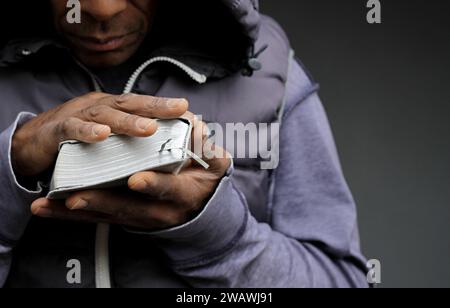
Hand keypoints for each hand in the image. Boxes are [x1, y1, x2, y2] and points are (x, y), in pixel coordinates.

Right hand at [12, 92, 187, 176]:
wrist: (31, 144)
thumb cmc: (75, 140)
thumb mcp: (106, 137)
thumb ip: (128, 140)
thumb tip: (160, 150)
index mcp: (112, 108)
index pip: (141, 103)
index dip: (164, 106)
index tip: (189, 109)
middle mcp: (97, 107)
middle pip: (129, 103)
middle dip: (155, 107)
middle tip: (179, 110)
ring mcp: (77, 116)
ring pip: (105, 115)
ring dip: (128, 121)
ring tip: (149, 129)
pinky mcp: (57, 132)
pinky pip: (72, 129)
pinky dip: (87, 132)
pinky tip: (102, 136)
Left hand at [30, 114, 231, 229]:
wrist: (199, 210)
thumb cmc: (205, 182)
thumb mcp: (217, 165)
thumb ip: (210, 148)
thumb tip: (198, 127)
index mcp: (183, 194)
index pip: (169, 189)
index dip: (154, 185)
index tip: (135, 179)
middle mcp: (160, 211)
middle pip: (130, 208)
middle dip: (103, 201)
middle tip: (77, 197)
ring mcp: (141, 218)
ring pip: (109, 215)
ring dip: (81, 211)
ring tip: (54, 204)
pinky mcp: (126, 219)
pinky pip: (98, 218)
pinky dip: (73, 215)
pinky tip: (49, 209)